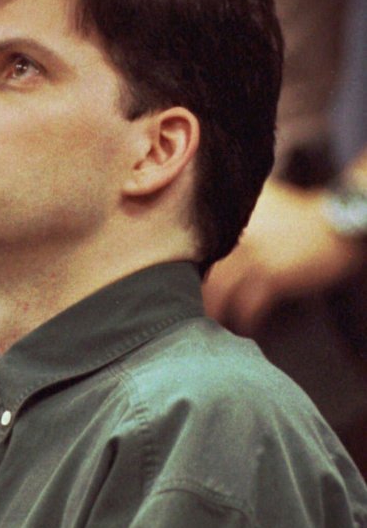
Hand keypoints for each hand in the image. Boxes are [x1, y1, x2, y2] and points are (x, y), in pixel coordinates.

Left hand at [203, 179, 363, 333]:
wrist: (338, 223)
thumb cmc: (300, 214)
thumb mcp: (261, 199)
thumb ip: (235, 208)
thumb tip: (210, 215)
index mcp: (229, 221)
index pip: (195, 251)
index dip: (189, 272)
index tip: (189, 285)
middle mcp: (235, 239)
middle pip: (203, 276)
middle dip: (202, 298)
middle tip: (201, 312)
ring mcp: (254, 259)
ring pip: (220, 295)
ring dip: (219, 314)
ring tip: (220, 324)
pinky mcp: (274, 279)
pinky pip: (249, 308)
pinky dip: (245, 322)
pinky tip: (246, 328)